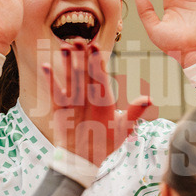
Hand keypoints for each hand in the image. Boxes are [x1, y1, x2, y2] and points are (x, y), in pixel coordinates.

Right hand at [44, 42, 151, 166]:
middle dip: (82, 55)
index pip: (100, 74)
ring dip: (67, 62)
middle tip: (79, 39)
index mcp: (104, 96)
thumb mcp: (122, 129)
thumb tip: (149, 99)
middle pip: (85, 70)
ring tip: (65, 46)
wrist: (85, 157)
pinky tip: (46, 65)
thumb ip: (134, 113)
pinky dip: (50, 79)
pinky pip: (54, 90)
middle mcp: (88, 94)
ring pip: (70, 76)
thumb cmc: (105, 142)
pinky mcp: (60, 106)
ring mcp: (73, 98)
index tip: (96, 46)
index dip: (98, 61)